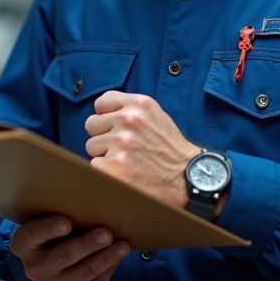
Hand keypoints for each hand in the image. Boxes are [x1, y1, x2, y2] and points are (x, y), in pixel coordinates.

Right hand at [9, 216, 129, 280]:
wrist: (43, 264)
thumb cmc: (49, 234)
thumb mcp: (44, 220)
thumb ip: (60, 212)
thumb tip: (94, 198)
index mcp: (23, 244)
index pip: (34, 234)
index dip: (50, 228)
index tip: (67, 221)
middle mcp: (34, 268)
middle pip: (64, 255)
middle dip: (87, 244)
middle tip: (106, 233)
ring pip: (84, 272)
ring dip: (106, 258)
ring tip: (123, 245)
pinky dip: (109, 270)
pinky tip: (119, 258)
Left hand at [85, 91, 200, 206]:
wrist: (187, 178)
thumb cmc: (170, 150)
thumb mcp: (156, 117)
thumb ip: (131, 110)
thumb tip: (102, 113)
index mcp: (140, 104)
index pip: (101, 102)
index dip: (105, 117)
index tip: (114, 128)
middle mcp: (130, 119)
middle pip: (92, 124)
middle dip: (103, 137)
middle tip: (124, 148)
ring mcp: (122, 142)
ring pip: (91, 146)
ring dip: (104, 155)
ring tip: (127, 161)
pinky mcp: (115, 166)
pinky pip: (93, 165)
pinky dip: (105, 171)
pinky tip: (124, 173)